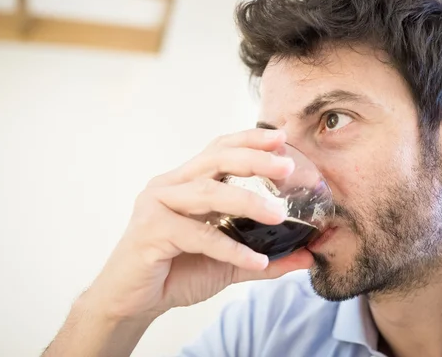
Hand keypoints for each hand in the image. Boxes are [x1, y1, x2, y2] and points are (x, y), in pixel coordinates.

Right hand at [83, 129, 313, 320]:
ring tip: (279, 214)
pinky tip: (255, 261)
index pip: (219, 150)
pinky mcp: (150, 231)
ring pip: (208, 192)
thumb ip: (266, 259)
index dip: (250, 140)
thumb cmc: (177, 273)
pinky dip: (229, 248)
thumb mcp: (228, 263)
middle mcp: (170, 186)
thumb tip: (308, 257)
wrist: (133, 303)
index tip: (282, 138)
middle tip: (287, 166)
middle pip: (216, 160)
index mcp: (186, 183)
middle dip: (255, 159)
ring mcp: (157, 205)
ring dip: (247, 201)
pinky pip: (197, 235)